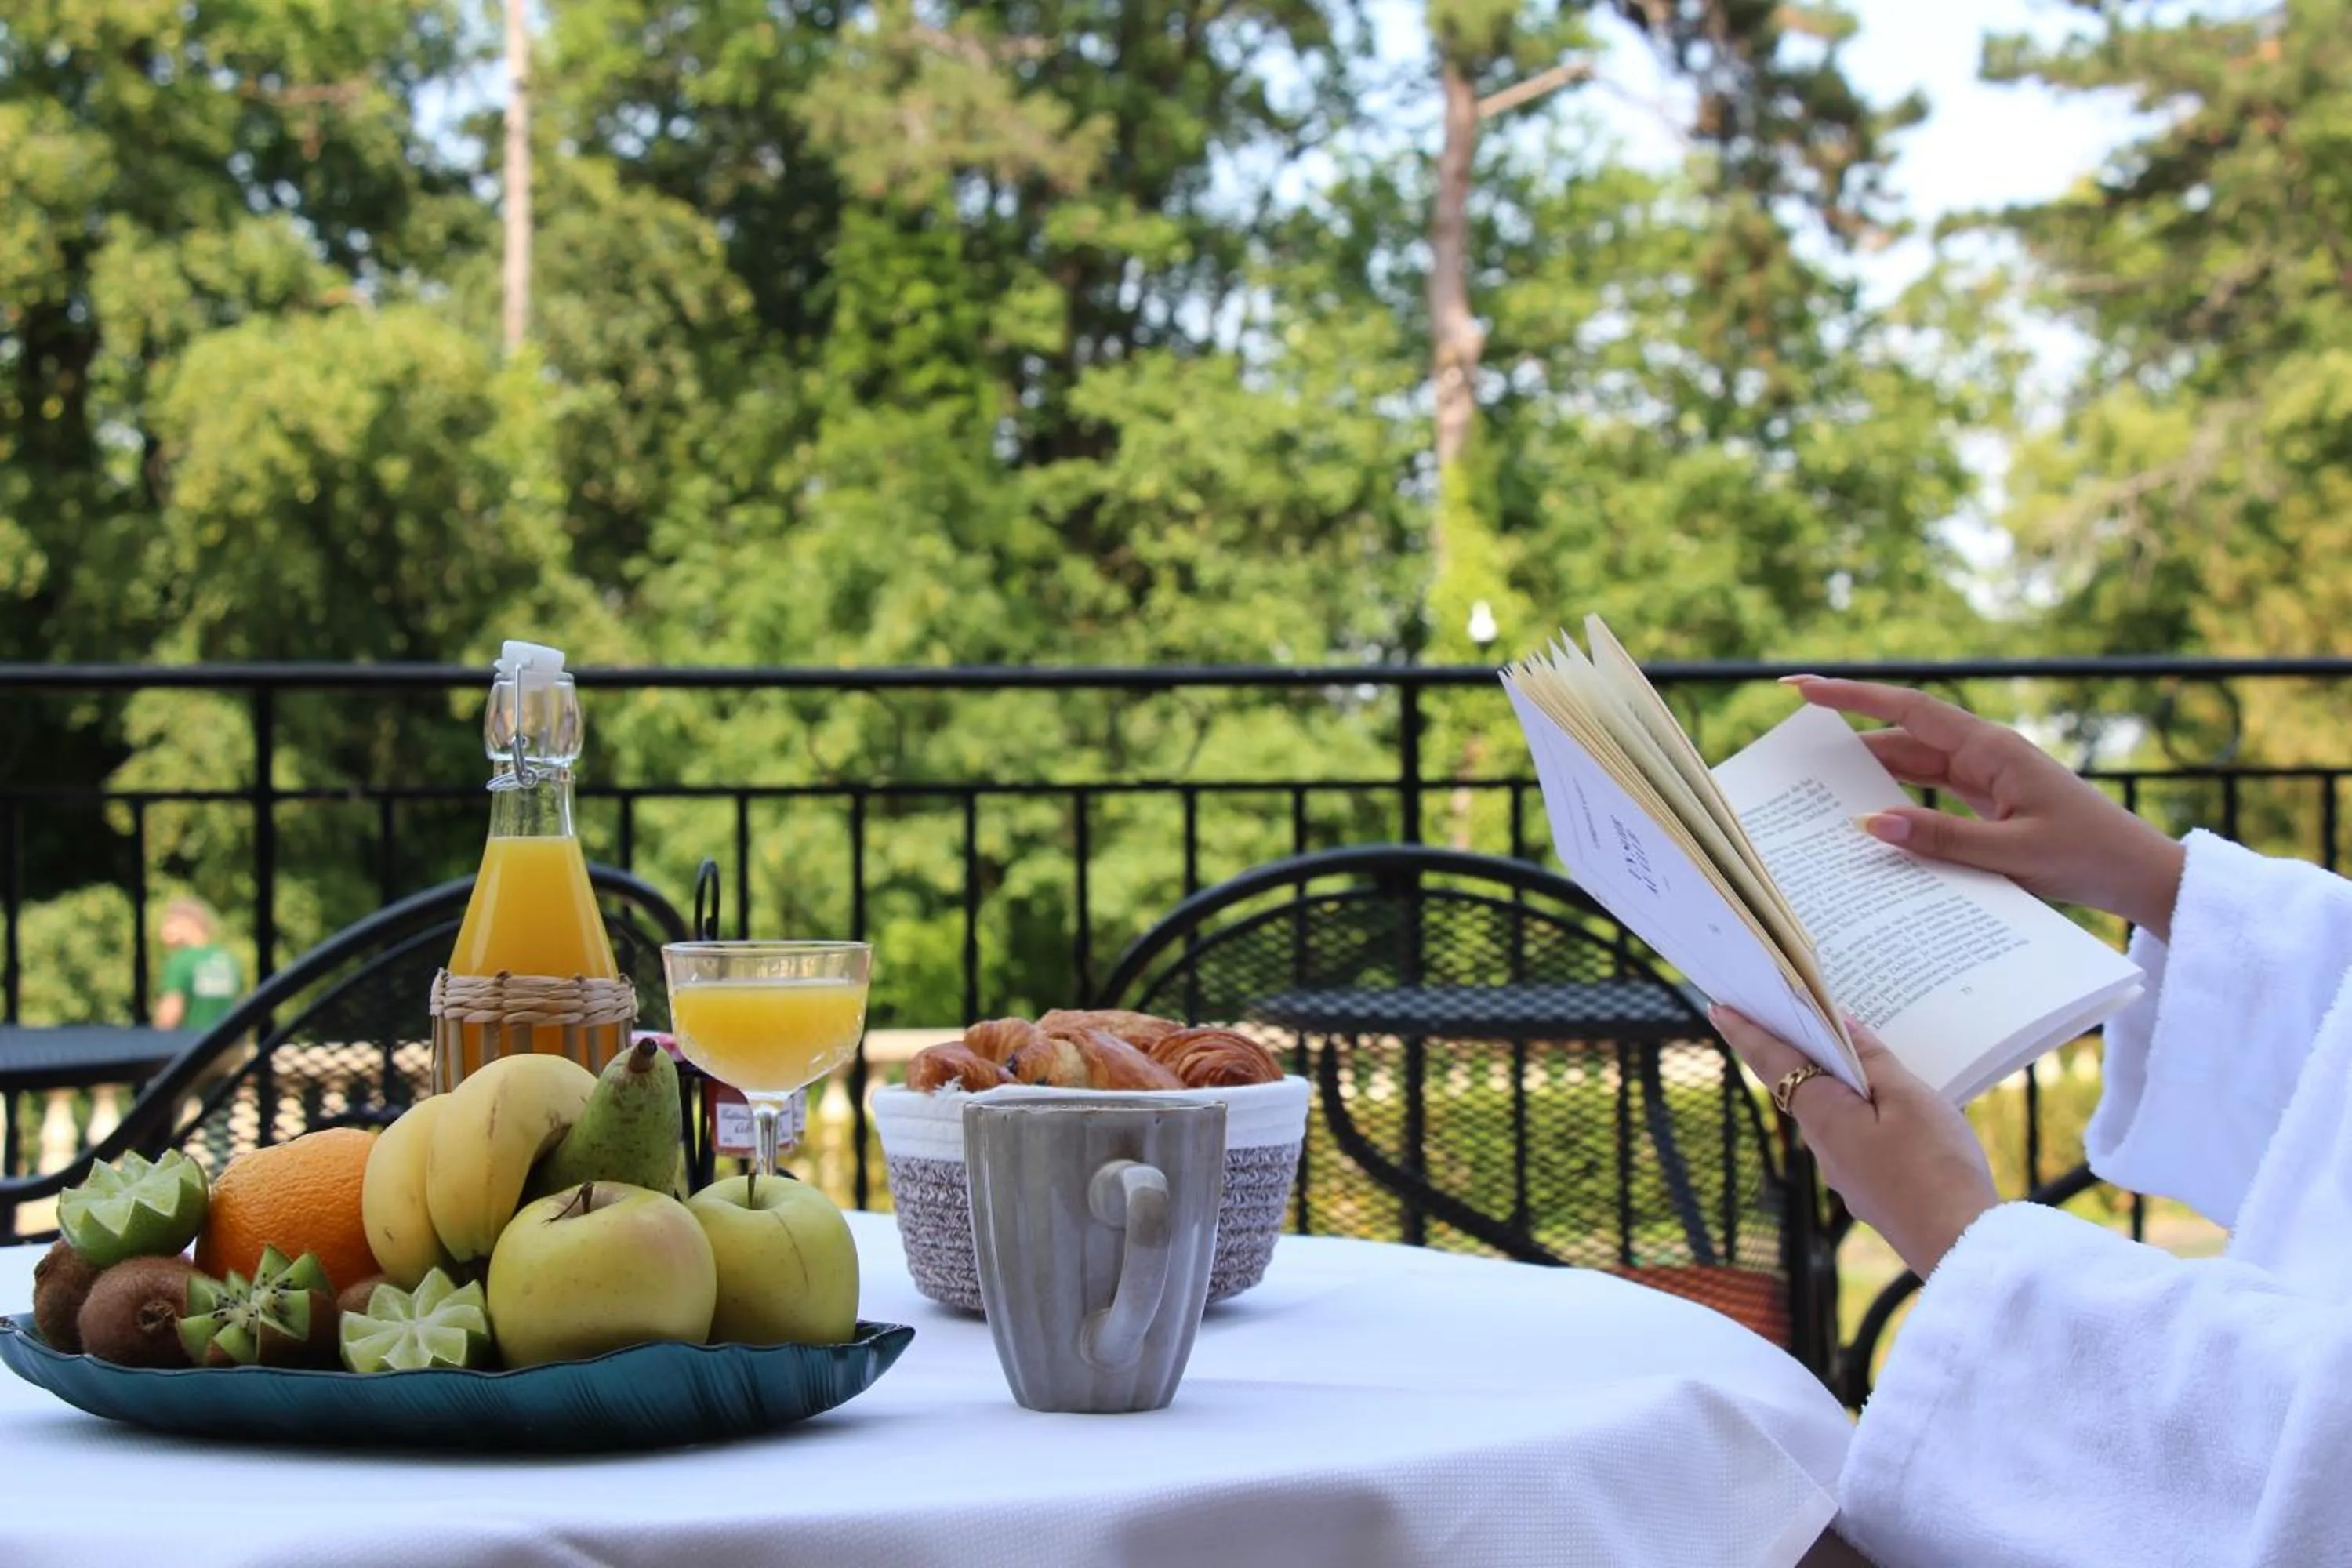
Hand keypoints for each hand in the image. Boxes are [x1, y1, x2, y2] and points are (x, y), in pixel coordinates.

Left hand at [1712, 1005, 1998, 1279]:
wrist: (1960, 1247)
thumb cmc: (1936, 1167)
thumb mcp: (1910, 1099)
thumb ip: (1873, 1060)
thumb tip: (1842, 1026)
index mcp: (1823, 1116)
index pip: (1772, 1062)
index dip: (1746, 1032)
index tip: (1719, 1008)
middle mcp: (1823, 1146)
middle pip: (1799, 1085)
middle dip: (1792, 1050)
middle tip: (1779, 1012)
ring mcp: (1845, 1173)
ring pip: (1832, 1113)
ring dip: (1833, 1081)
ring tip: (1847, 1048)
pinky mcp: (1869, 1189)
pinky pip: (1855, 1137)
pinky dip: (1859, 1111)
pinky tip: (1885, 1104)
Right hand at [1784, 675, 2186, 940]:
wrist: (2142, 876)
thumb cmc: (2090, 858)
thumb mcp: (2014, 854)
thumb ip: (1942, 841)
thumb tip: (1868, 823)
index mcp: (1992, 750)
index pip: (1907, 710)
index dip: (1851, 696)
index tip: (1801, 688)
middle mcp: (1986, 754)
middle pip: (1902, 739)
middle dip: (1846, 743)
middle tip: (1792, 756)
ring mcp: (1988, 778)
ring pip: (1913, 768)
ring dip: (1869, 777)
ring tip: (1818, 792)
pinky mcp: (1991, 803)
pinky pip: (1931, 794)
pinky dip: (1898, 802)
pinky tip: (1870, 821)